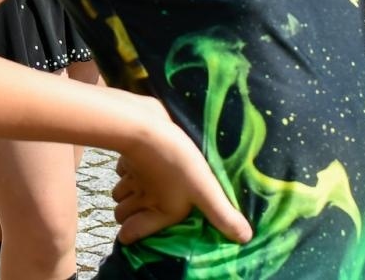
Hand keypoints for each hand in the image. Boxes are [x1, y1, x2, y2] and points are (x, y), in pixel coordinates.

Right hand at [112, 108, 251, 245]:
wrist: (145, 124)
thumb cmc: (177, 161)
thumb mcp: (204, 189)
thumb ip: (221, 214)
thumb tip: (245, 239)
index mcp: (158, 209)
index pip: (131, 232)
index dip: (130, 236)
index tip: (131, 238)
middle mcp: (140, 195)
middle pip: (122, 213)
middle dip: (128, 216)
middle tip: (140, 214)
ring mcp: (131, 175)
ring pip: (119, 192)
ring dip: (127, 194)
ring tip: (140, 193)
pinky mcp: (128, 155)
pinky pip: (122, 169)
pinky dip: (127, 172)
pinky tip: (139, 168)